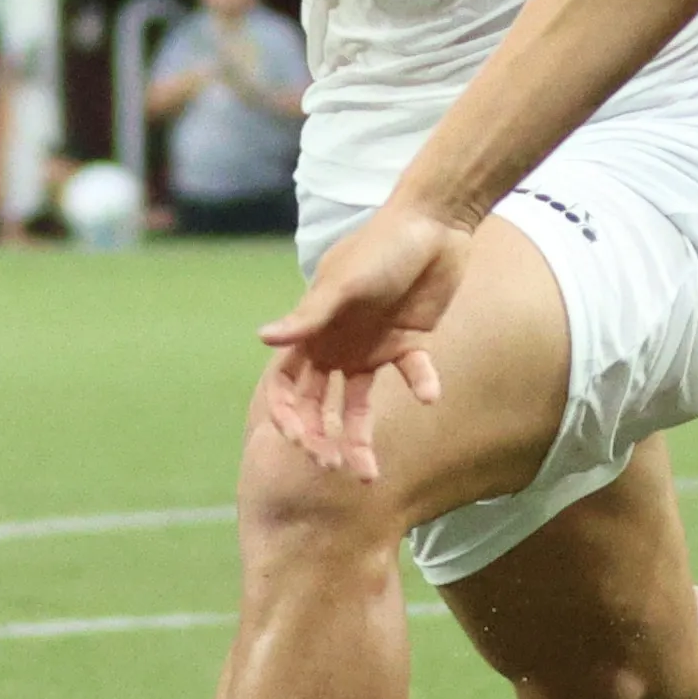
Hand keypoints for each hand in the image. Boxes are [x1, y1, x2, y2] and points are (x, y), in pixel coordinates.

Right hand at [252, 198, 472, 482]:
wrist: (434, 223)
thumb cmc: (381, 246)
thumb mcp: (344, 283)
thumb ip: (309, 316)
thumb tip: (262, 338)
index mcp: (313, 331)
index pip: (286, 384)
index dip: (286, 414)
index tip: (299, 440)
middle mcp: (336, 345)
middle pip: (318, 404)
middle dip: (321, 438)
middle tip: (333, 466)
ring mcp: (371, 347)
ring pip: (358, 405)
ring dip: (359, 438)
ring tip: (368, 475)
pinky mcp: (407, 344)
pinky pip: (410, 374)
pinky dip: (419, 384)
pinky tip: (428, 392)